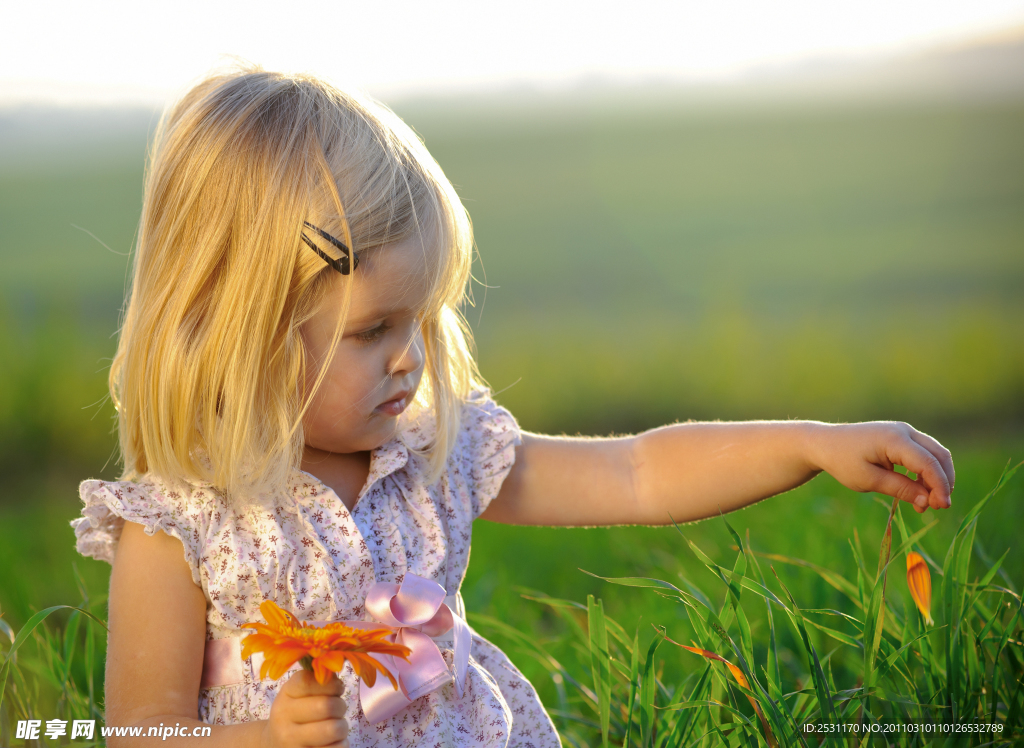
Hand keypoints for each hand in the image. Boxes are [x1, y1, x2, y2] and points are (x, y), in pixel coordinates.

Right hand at [262, 670, 348, 747]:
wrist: (275, 744)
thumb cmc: (297, 713)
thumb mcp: (299, 692)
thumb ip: (319, 680)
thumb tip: (337, 671)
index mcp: (286, 694)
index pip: (310, 681)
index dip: (332, 684)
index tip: (336, 689)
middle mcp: (283, 717)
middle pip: (327, 706)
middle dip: (340, 706)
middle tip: (337, 710)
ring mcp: (290, 741)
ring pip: (334, 729)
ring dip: (342, 727)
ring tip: (335, 727)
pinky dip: (341, 744)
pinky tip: (331, 742)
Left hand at [808, 422, 953, 513]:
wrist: (825, 443)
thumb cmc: (843, 461)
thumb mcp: (868, 480)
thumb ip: (899, 489)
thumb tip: (927, 500)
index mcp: (894, 439)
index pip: (928, 462)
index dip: (939, 485)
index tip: (942, 507)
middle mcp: (904, 431)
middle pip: (938, 455)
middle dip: (943, 482)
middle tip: (937, 507)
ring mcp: (904, 432)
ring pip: (934, 454)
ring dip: (935, 479)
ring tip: (924, 505)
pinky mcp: (901, 437)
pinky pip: (923, 454)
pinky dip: (925, 473)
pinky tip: (918, 492)